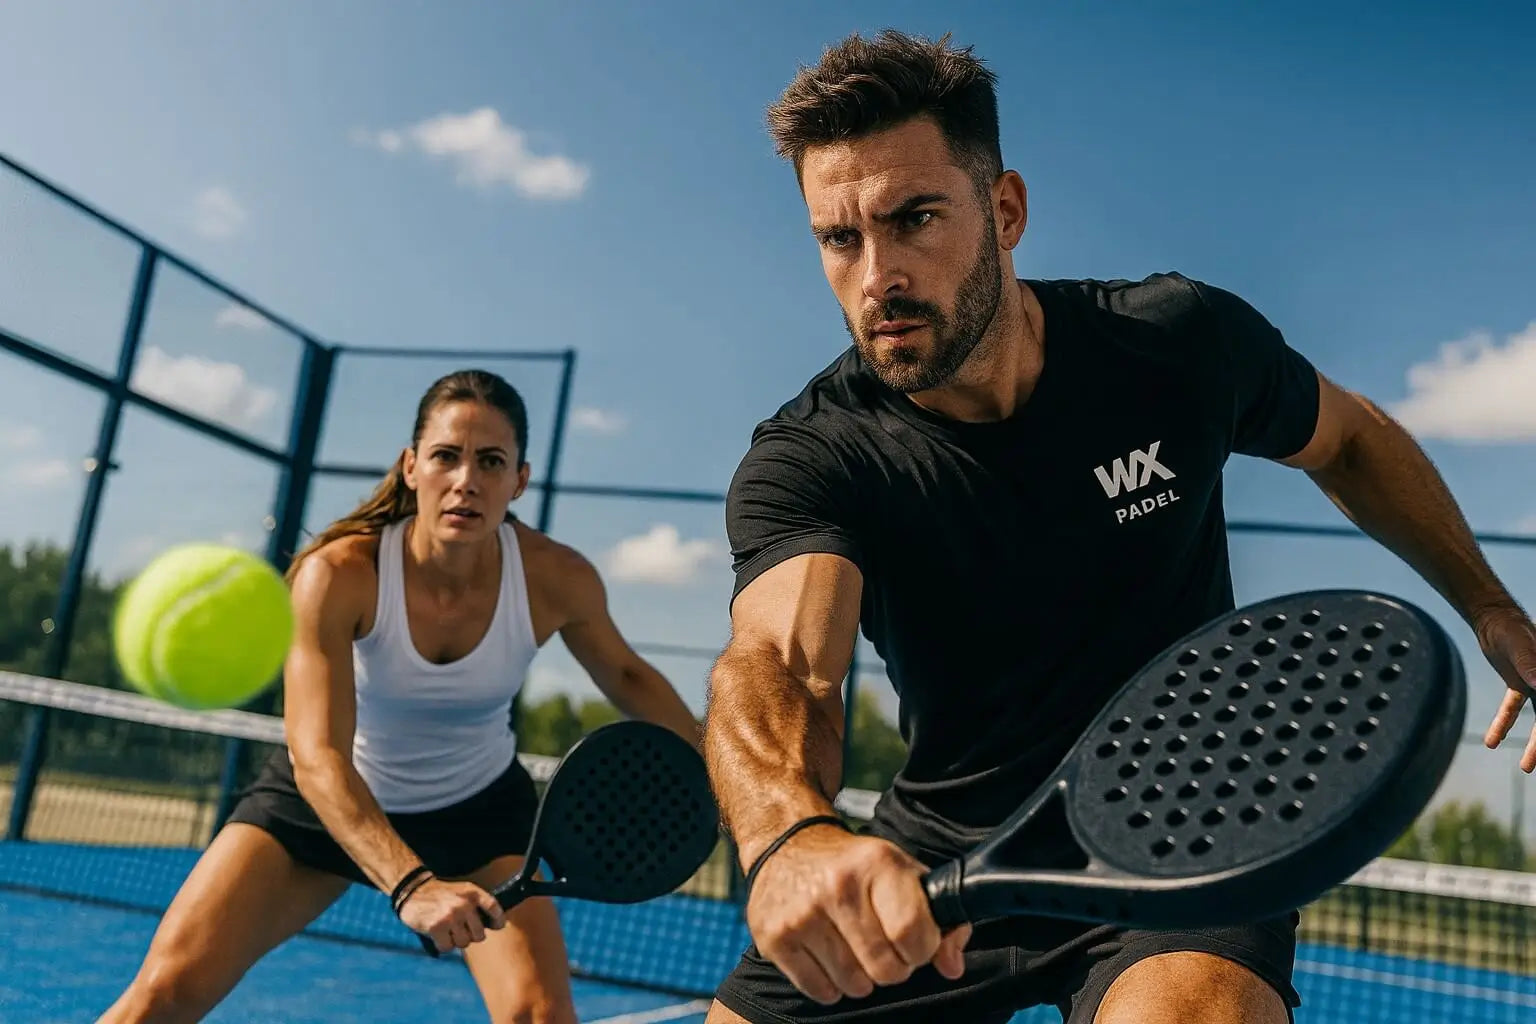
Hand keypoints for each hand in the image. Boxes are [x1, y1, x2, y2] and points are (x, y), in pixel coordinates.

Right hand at [398, 877, 505, 951]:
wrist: (412, 891)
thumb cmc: (440, 894)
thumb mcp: (462, 891)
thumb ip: (476, 905)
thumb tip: (490, 925)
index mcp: (472, 893)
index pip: (494, 908)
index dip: (498, 920)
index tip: (496, 926)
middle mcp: (464, 904)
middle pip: (479, 935)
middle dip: (471, 936)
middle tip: (461, 930)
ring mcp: (451, 916)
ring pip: (463, 943)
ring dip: (455, 941)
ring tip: (447, 930)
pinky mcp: (437, 927)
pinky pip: (447, 947)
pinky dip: (442, 944)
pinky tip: (438, 934)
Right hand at [744, 824, 970, 1004]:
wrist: (786, 844)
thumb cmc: (853, 865)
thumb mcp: (902, 873)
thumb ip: (940, 918)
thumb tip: (952, 966)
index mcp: (877, 864)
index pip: (913, 934)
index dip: (922, 949)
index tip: (913, 942)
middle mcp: (838, 886)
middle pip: (886, 969)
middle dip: (893, 968)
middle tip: (881, 946)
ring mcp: (803, 914)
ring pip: (855, 986)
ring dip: (861, 978)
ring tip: (852, 948)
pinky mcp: (775, 937)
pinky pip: (821, 992)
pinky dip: (830, 984)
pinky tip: (827, 954)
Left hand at [1476, 603, 1535, 772]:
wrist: (1493, 617)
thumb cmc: (1510, 629)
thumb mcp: (1520, 647)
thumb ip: (1531, 665)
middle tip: (1534, 767)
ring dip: (1535, 745)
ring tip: (1527, 769)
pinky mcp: (1520, 683)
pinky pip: (1514, 709)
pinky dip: (1503, 724)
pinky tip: (1491, 743)